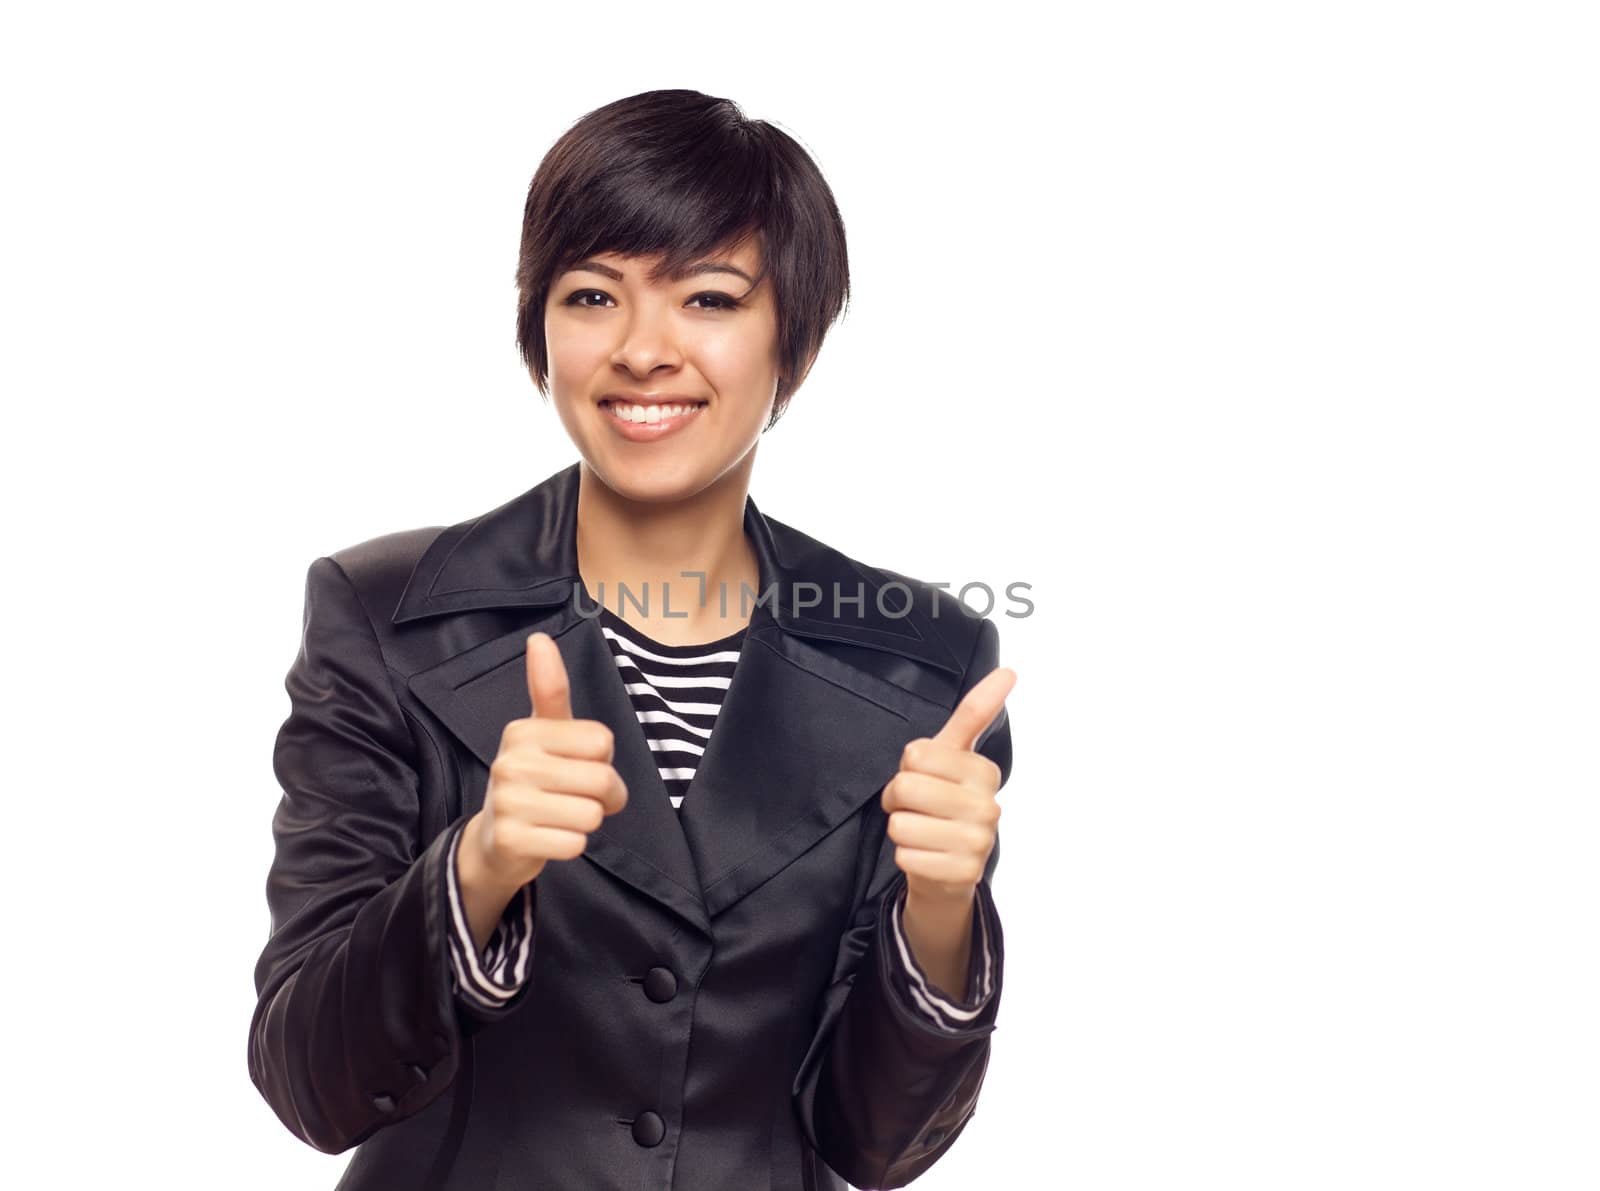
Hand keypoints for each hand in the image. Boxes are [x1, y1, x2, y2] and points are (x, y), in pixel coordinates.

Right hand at [462, 631, 629, 893]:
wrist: (494, 842)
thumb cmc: (533, 780)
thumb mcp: (544, 732)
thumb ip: (549, 688)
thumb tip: (539, 638)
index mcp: (523, 731)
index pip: (603, 741)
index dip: (603, 759)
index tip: (579, 765)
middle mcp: (511, 762)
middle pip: (601, 779)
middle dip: (603, 796)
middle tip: (578, 798)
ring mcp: (507, 802)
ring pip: (591, 814)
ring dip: (587, 822)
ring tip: (561, 817)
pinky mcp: (510, 840)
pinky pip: (574, 844)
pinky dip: (571, 845)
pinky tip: (549, 838)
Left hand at [883, 664, 1016, 905]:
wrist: (947, 868)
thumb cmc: (943, 803)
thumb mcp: (953, 756)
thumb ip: (974, 713)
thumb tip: (1008, 672)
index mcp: (984, 771)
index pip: (916, 754)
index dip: (907, 768)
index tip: (923, 778)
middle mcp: (988, 805)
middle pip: (905, 787)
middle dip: (898, 799)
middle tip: (916, 808)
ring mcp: (978, 842)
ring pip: (901, 823)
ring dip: (901, 829)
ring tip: (921, 832)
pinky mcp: (963, 874)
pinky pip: (905, 856)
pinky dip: (905, 857)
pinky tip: (926, 856)